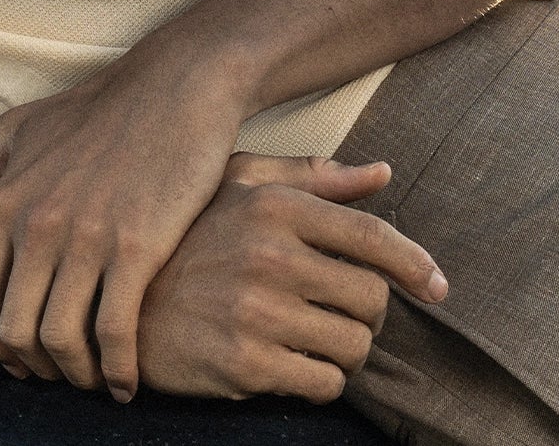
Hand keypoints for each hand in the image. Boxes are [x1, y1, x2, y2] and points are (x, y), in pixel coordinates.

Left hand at [0, 38, 248, 400]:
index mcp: (7, 201)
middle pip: (15, 330)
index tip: (21, 357)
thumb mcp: (20, 128)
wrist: (175, 86)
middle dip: (35, 366)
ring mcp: (87, 237)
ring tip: (92, 379)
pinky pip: (114, 333)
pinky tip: (126, 381)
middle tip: (58, 373)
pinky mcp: (137, 246)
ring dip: (75, 374)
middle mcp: (38, 223)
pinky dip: (117, 371)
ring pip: (61, 340)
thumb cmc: (97, 111)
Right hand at [136, 152, 447, 401]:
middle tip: (344, 314)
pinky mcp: (245, 364)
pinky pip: (324, 384)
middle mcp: (270, 255)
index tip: (439, 286)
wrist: (120, 301)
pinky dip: (322, 381)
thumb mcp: (237, 184)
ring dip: (345, 350)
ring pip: (352, 346)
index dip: (415, 264)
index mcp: (274, 206)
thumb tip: (381, 173)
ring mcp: (258, 313)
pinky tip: (293, 364)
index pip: (370, 236)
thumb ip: (311, 177)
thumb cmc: (186, 236)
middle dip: (368, 314)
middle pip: (371, 299)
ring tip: (314, 339)